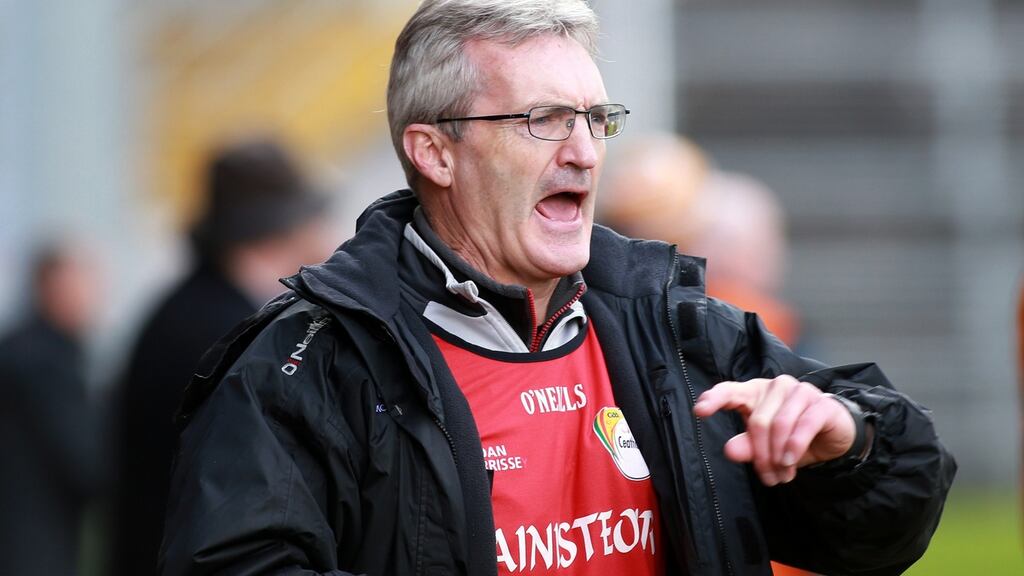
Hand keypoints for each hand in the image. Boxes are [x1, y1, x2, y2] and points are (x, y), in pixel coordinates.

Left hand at [693, 375, 854, 485]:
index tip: (700, 411)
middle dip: (761, 456)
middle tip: (767, 478)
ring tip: (782, 476)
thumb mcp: (766, 445)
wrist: (833, 435)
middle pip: (758, 422)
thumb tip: (730, 450)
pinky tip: (790, 463)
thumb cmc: (792, 436)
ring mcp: (800, 391)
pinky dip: (794, 448)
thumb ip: (747, 446)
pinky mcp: (822, 404)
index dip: (714, 399)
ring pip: (779, 425)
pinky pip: (803, 426)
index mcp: (754, 391)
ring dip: (778, 457)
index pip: (729, 391)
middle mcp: (776, 386)